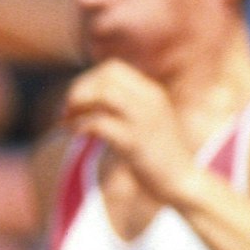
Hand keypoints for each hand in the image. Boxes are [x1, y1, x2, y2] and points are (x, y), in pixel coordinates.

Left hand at [62, 59, 198, 205]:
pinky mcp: (135, 143)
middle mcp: (149, 101)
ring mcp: (144, 121)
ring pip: (104, 94)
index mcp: (151, 93)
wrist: (182, 181)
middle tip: (66, 111)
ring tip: (68, 121)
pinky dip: (81, 125)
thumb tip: (85, 97)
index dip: (87, 80)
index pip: (112, 68)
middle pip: (105, 77)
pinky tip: (77, 135)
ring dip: (78, 104)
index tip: (76, 100)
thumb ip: (123, 106)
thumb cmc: (158, 154)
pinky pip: (100, 123)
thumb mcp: (145, 121)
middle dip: (78, 90)